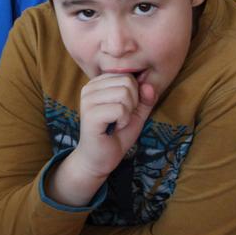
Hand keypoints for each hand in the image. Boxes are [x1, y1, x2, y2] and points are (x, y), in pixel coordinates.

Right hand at [46, 75, 156, 207]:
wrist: (99, 159)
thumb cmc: (116, 135)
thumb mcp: (136, 113)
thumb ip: (145, 98)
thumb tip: (149, 85)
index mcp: (97, 83)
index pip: (127, 75)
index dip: (135, 95)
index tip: (123, 111)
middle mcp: (89, 87)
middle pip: (127, 82)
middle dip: (133, 103)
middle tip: (121, 118)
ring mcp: (87, 100)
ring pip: (124, 93)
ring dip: (128, 113)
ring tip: (117, 123)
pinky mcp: (90, 114)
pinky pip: (120, 109)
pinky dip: (124, 121)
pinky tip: (114, 128)